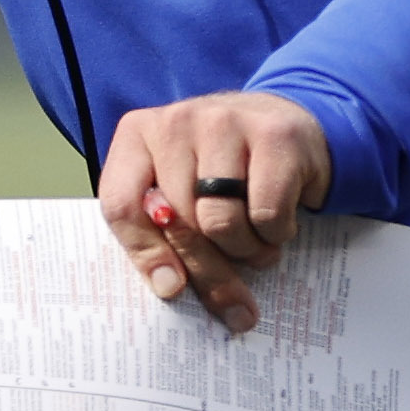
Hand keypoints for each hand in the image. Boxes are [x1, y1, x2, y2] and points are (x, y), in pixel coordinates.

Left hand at [98, 91, 332, 333]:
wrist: (288, 121)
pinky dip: (276, 233)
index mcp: (137, 135)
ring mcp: (224, 122)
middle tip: (232, 284)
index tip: (171, 289)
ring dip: (245, 250)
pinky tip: (278, 223)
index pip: (121, 204)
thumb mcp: (180, 187)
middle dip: (210, 266)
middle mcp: (175, 122)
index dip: (144, 253)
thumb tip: (170, 287)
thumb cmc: (223, 169)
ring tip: (254, 243)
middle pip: (177, 222)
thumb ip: (162, 229)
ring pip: (220, 222)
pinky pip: (266, 213)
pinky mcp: (275, 135)